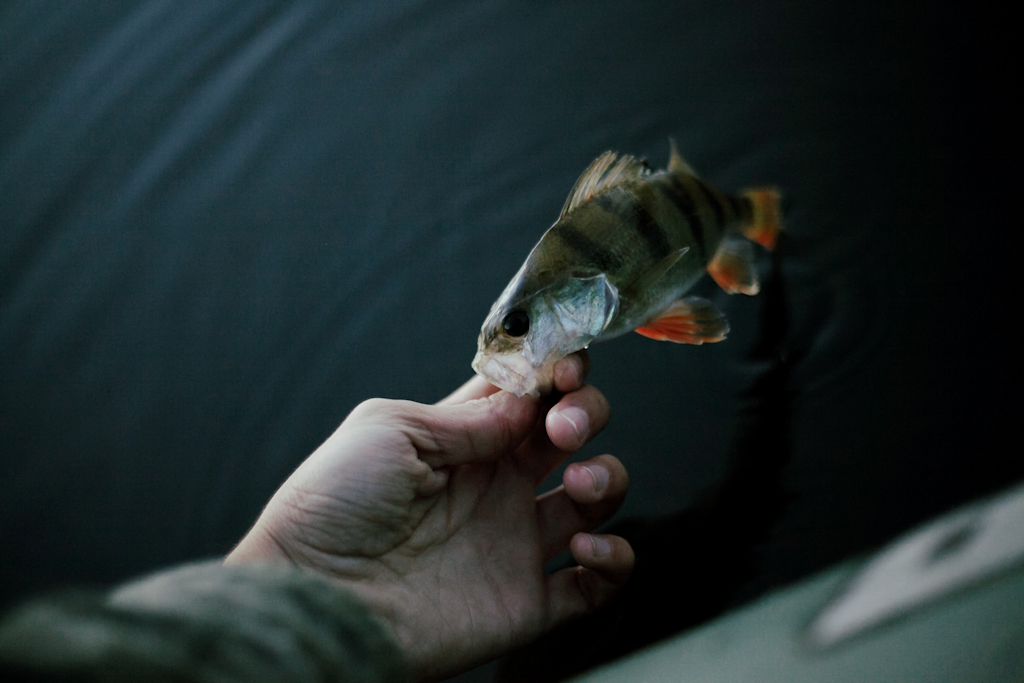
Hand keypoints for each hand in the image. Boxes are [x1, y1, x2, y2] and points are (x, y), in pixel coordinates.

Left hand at [226, 352, 632, 680]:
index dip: (557, 372)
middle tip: (565, 425)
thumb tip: (527, 404)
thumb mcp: (388, 428)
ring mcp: (515, 541)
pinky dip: (614, 561)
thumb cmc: (331, 505)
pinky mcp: (526, 601)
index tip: (565, 366)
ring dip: (609, 478)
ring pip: (597, 498)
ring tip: (579, 482)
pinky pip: (597, 585)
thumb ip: (467, 416)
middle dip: (587, 413)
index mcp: (464, 439)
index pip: (530, 392)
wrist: (314, 598)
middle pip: (572, 432)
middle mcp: (496, 484)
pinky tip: (586, 547)